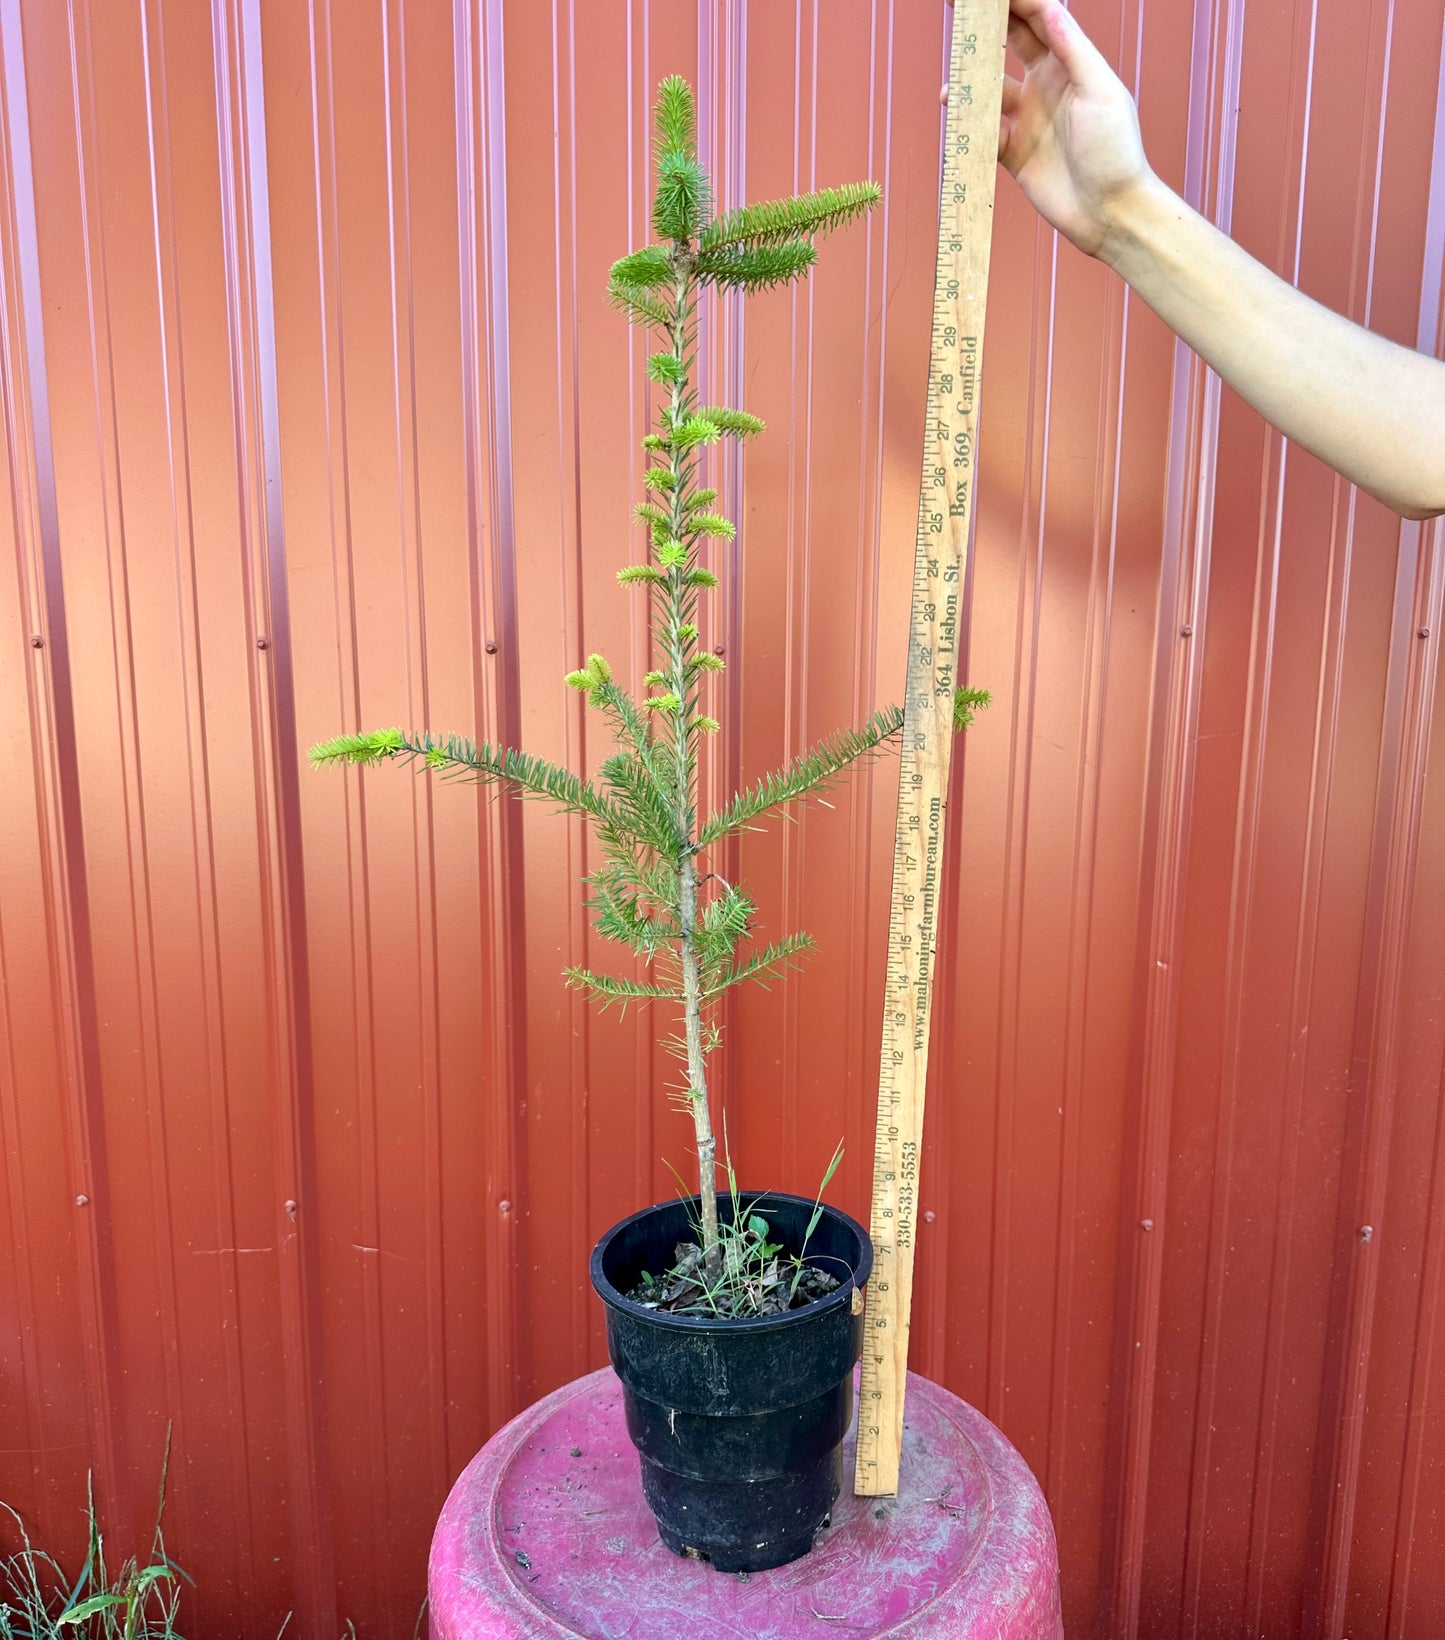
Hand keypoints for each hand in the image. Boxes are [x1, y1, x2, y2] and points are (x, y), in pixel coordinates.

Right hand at [943, 0, 1153, 259]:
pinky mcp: (1013, 152)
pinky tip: (958, 122)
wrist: (1110, 212)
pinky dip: (969, 125)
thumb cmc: (1116, 151)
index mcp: (1070, 64)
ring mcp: (1028, 118)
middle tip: (956, 9)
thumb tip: (1050, 10)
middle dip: (985, 25)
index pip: (1038, 18)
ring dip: (969, 83)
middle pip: (1010, 42)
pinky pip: (983, 132)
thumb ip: (1074, 51)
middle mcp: (1046, 85)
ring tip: (952, 87)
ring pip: (989, 89)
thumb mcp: (1099, 92)